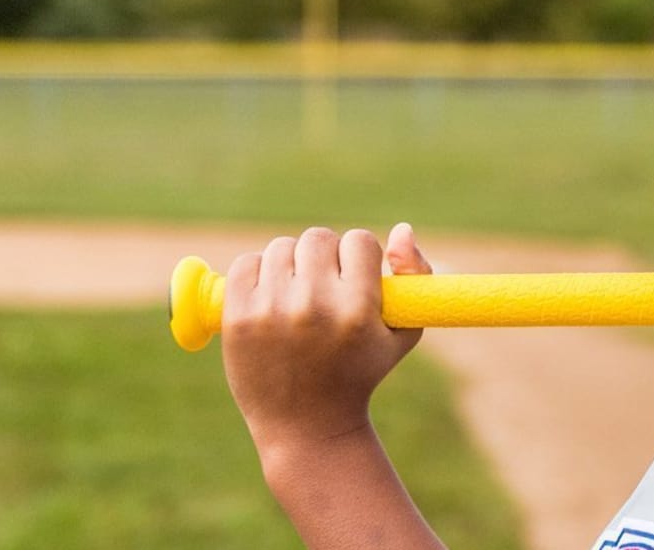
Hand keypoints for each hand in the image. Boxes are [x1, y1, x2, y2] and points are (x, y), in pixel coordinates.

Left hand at [222, 224, 432, 451]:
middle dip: (325, 256)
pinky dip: (258, 271)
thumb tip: (401, 229)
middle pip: (318, 239)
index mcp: (357, 309)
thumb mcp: (403, 332)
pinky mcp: (237, 318)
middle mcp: (313, 306)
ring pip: (281, 247)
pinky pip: (246, 263)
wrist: (306, 425)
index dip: (359, 256)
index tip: (354, 276)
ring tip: (298, 291)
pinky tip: (271, 294)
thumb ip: (416, 275)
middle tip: (325, 282)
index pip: (358, 241)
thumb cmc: (361, 373)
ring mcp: (270, 311)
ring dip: (292, 262)